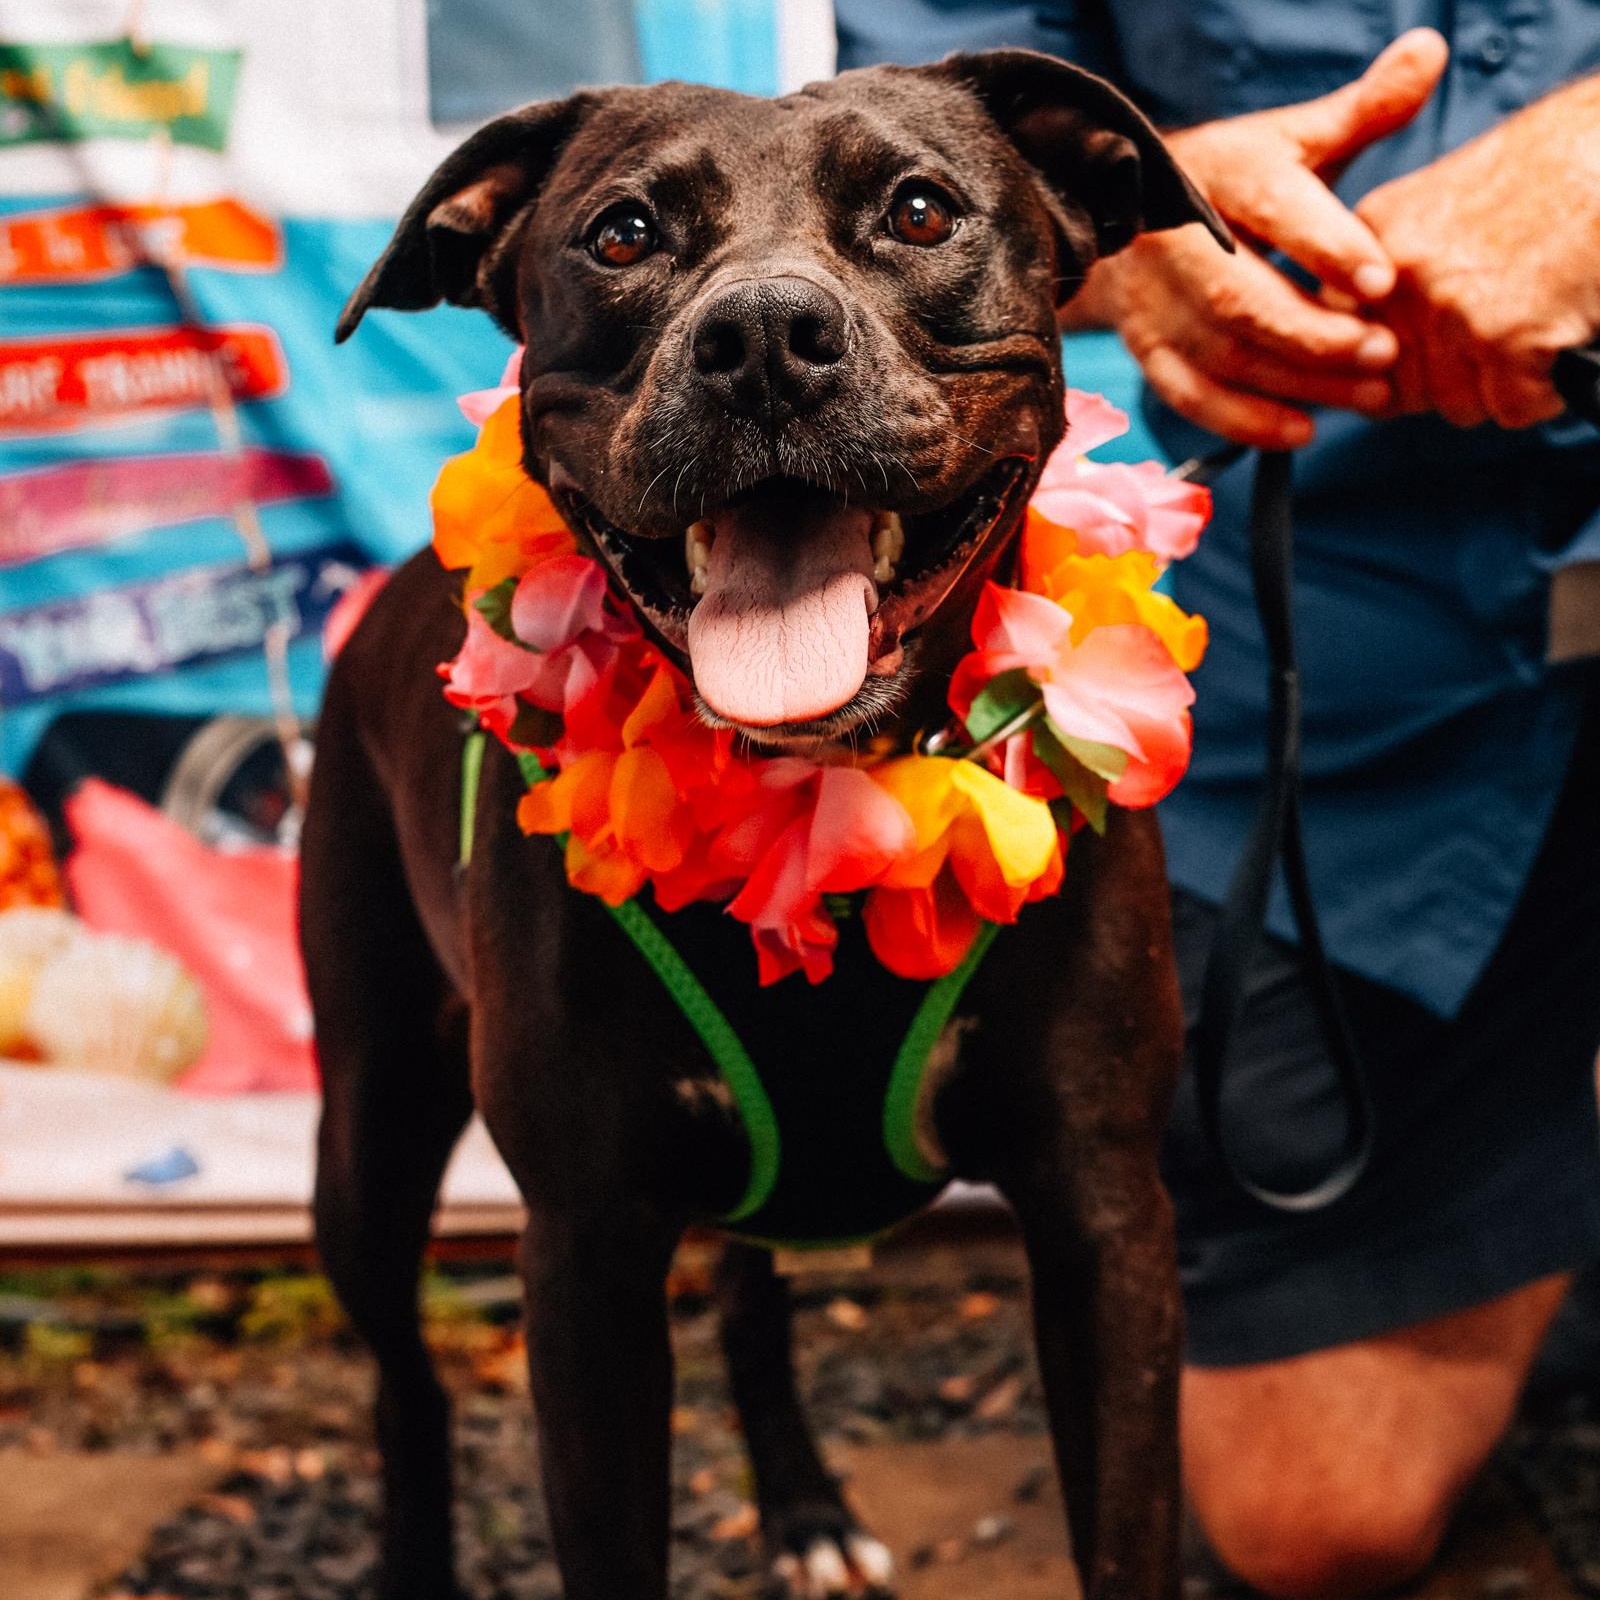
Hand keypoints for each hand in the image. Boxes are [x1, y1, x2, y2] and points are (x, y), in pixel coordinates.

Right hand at [1070, 29, 1447, 447]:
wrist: (1132, 223)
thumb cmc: (1237, 183)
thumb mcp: (1295, 139)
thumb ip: (1363, 109)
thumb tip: (1429, 52)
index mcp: (1224, 174)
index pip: (1274, 208)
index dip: (1326, 245)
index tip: (1380, 279)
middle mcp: (1178, 241)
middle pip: (1241, 297)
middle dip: (1314, 332)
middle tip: (1385, 352)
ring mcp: (1157, 302)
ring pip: (1224, 353)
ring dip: (1299, 381)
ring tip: (1370, 394)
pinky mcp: (1148, 350)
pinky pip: (1193, 396)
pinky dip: (1245, 420)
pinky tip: (1303, 429)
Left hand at [1355, 76, 1599, 428]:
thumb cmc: (1555, 168)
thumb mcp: (1447, 201)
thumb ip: (1403, 271)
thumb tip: (1383, 351)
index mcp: (1373, 241)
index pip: (1348, 344)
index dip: (1395, 362)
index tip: (1431, 354)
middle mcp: (1398, 277)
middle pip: (1402, 385)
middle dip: (1451, 379)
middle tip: (1499, 342)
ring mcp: (1448, 308)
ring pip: (1455, 404)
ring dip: (1500, 389)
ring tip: (1538, 338)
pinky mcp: (1504, 336)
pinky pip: (1512, 407)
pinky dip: (1543, 393)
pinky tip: (1562, 347)